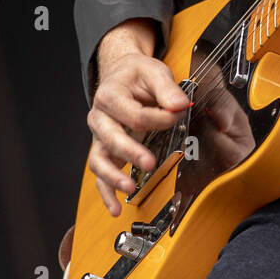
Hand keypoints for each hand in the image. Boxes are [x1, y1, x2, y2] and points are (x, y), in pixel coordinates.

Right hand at [87, 20, 189, 216]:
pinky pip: (99, 174)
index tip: (177, 115)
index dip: (159, 118)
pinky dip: (106, 191)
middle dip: (131, 152)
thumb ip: (167, 88)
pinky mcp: (103, 150)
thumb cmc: (137, 74)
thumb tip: (180, 104)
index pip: (134, 115)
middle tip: (149, 162)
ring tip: (129, 187)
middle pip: (112, 138)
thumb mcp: (154, 71)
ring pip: (99, 160)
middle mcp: (100, 117)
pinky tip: (115, 207)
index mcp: (110, 95)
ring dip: (113, 176)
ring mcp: (99, 136)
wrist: (121, 74)